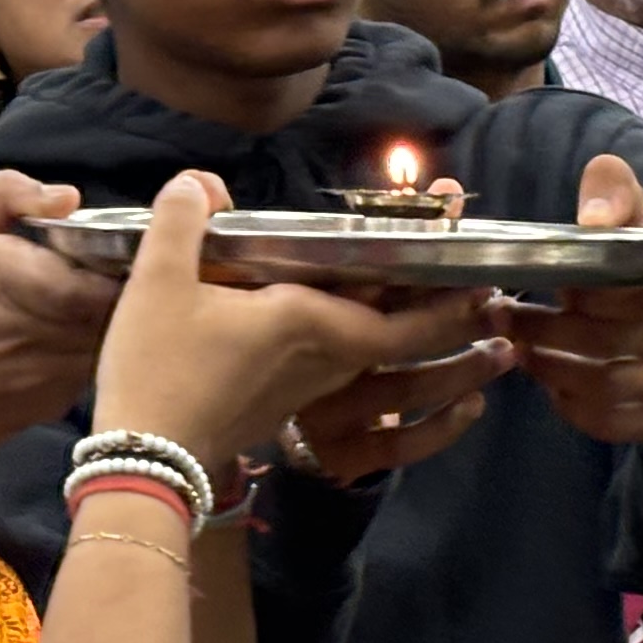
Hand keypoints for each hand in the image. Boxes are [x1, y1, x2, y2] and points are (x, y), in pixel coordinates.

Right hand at [0, 172, 118, 490]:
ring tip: (83, 294)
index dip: (114, 242)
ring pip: (118, 325)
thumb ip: (0, 198)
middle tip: (100, 261)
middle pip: (121, 290)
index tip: (95, 237)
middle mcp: (46, 323)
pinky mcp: (65, 398)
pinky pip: (99, 356)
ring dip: (111, 308)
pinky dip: (93, 340)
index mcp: (12, 274)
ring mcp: (61, 368)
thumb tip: (69, 194)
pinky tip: (60, 334)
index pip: (105, 254)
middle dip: (120, 273)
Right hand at [96, 176, 500, 480]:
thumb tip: (199, 180)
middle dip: (457, 321)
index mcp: (308, 320)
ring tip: (489, 350)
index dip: (448, 290)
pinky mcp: (293, 415)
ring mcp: (313, 393)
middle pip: (408, 340)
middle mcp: (325, 358)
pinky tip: (413, 389)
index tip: (485, 267)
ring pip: (392, 372)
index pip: (400, 308)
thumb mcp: (158, 283)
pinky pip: (364, 399)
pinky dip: (402, 394)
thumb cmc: (157, 368)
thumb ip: (183, 221)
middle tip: (498, 302)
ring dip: (443, 362)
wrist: (144, 461)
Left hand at [509, 151, 642, 446]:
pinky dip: (571, 406)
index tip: (529, 280)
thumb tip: (594, 216)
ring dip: (551, 369)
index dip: (579, 290)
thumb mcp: (637, 222)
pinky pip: (611, 422)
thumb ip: (615, 194)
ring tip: (519, 349)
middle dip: (547, 332)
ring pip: (607, 387)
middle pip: (612, 343)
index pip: (634, 289)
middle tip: (505, 319)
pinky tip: (551, 385)